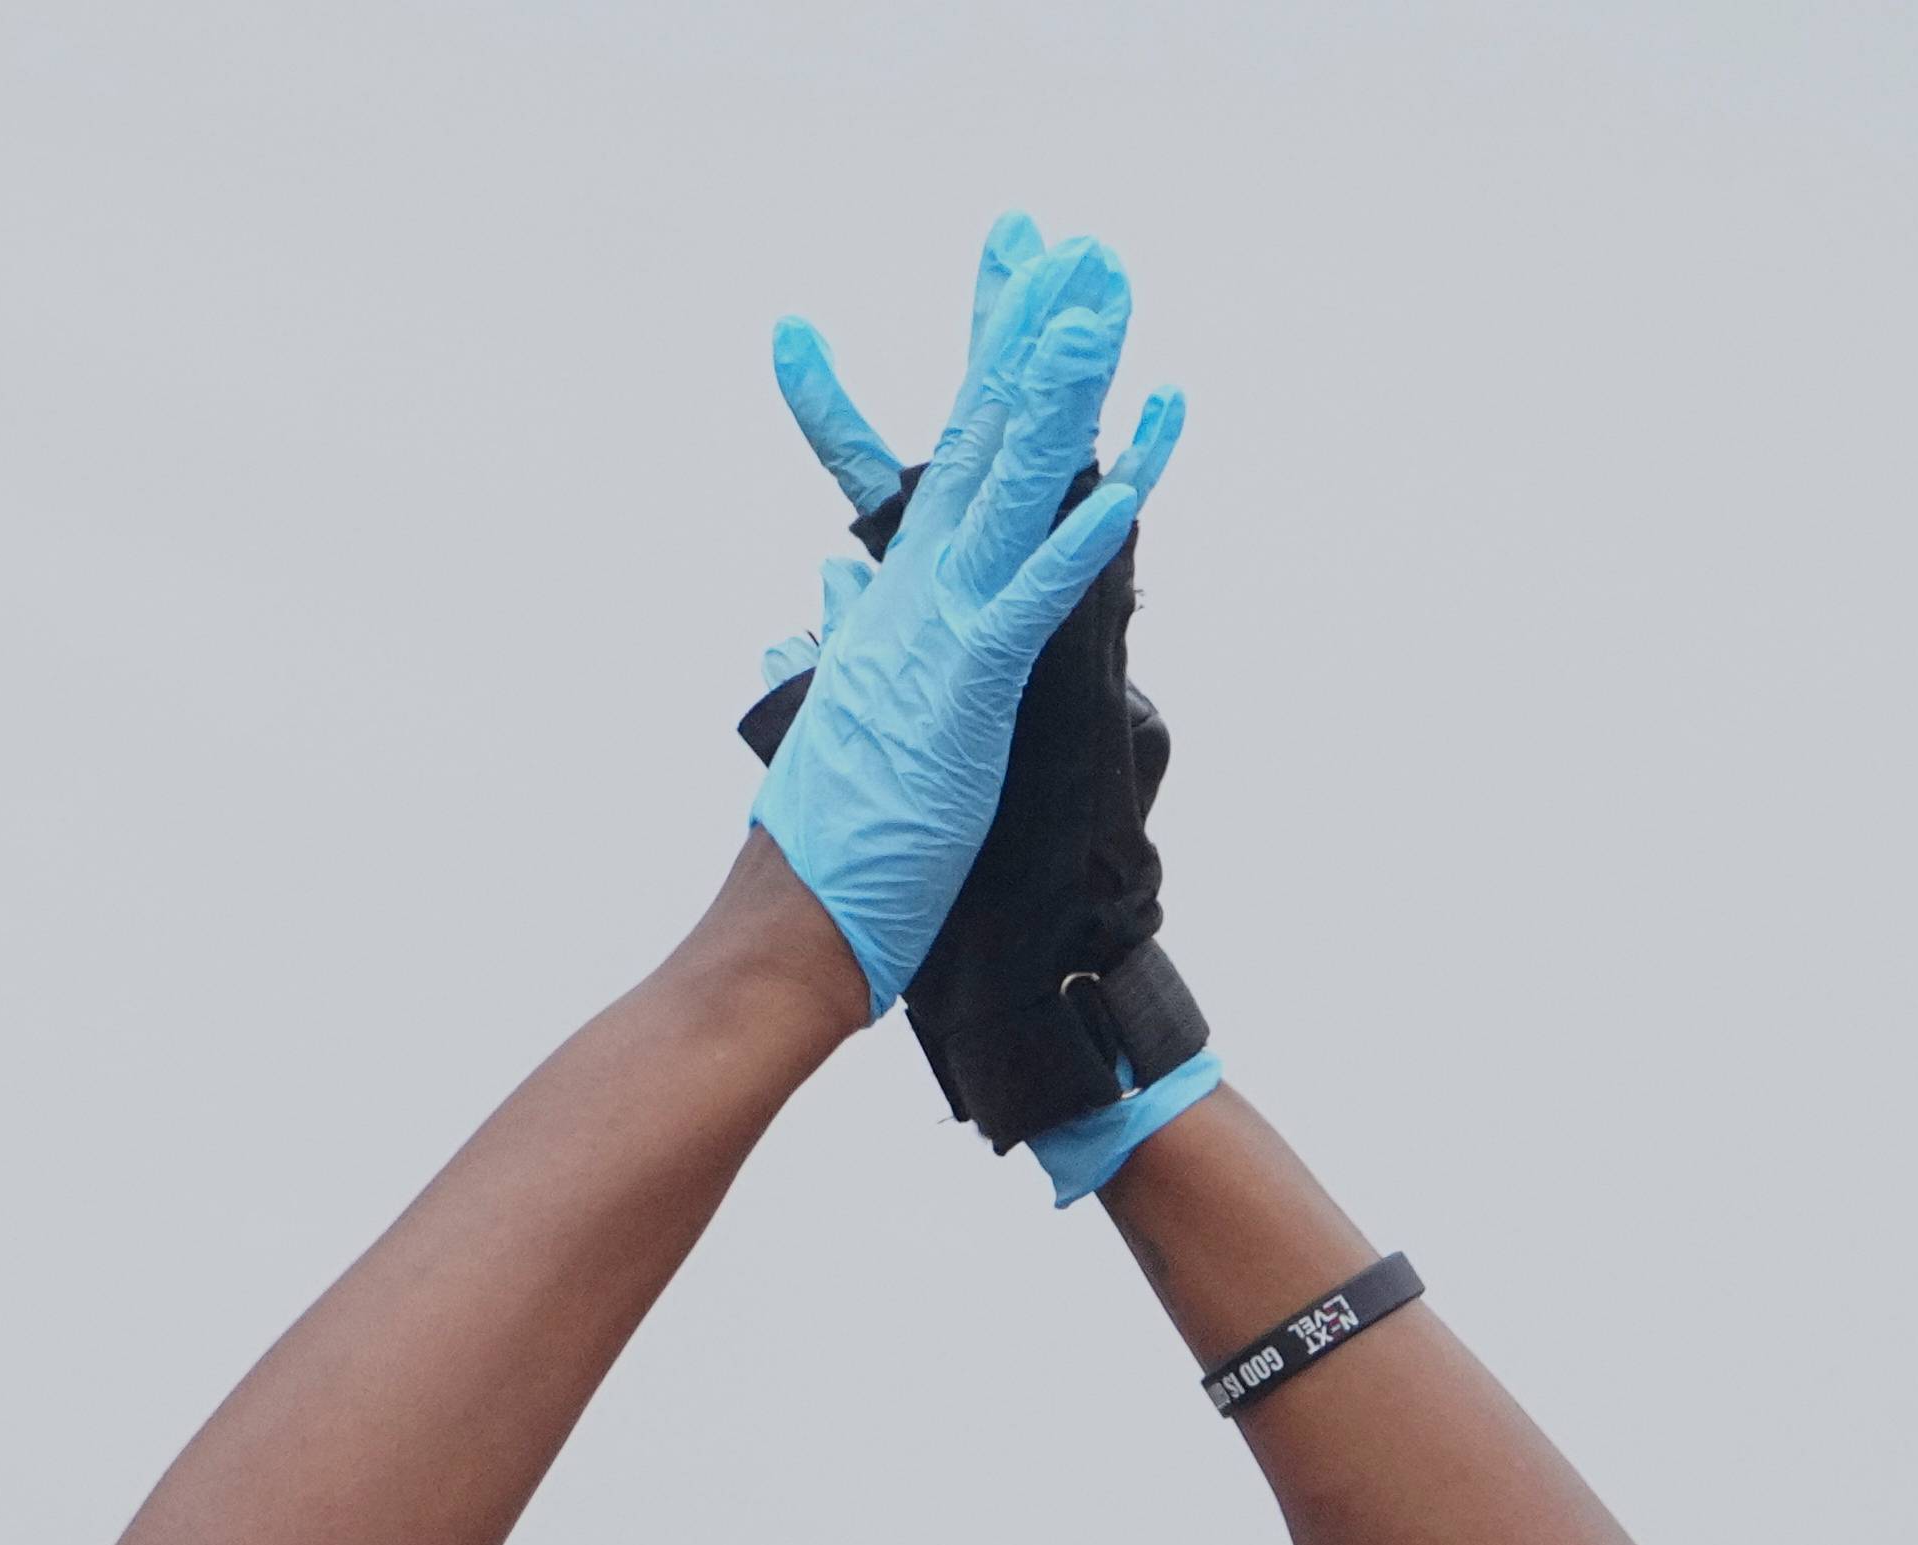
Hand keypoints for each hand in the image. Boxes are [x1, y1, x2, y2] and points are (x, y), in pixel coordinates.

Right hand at [742, 216, 1177, 1013]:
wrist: (791, 924)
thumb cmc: (831, 843)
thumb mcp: (841, 710)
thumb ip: (839, 633)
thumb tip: (825, 578)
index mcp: (895, 601)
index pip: (953, 458)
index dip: (990, 366)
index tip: (1017, 283)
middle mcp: (912, 595)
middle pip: (981, 439)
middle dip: (1027, 338)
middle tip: (1070, 247)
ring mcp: (936, 634)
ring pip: (1009, 486)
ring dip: (1060, 391)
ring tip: (1101, 304)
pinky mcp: (966, 689)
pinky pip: (1037, 595)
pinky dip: (1083, 535)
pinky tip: (1127, 480)